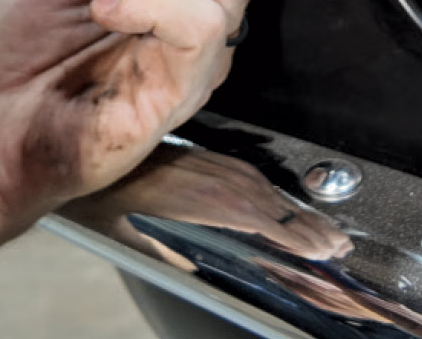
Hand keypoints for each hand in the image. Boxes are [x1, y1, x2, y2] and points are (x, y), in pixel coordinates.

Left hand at [65, 146, 352, 266]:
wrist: (82, 150)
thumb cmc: (99, 198)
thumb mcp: (130, 236)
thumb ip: (165, 253)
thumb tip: (191, 270)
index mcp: (198, 198)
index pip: (261, 218)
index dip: (295, 235)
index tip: (325, 249)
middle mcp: (208, 177)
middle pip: (270, 203)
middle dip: (307, 226)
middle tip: (339, 246)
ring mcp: (206, 165)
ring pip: (261, 186)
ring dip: (293, 209)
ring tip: (322, 230)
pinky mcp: (199, 158)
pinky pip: (245, 172)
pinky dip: (270, 191)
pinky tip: (279, 203)